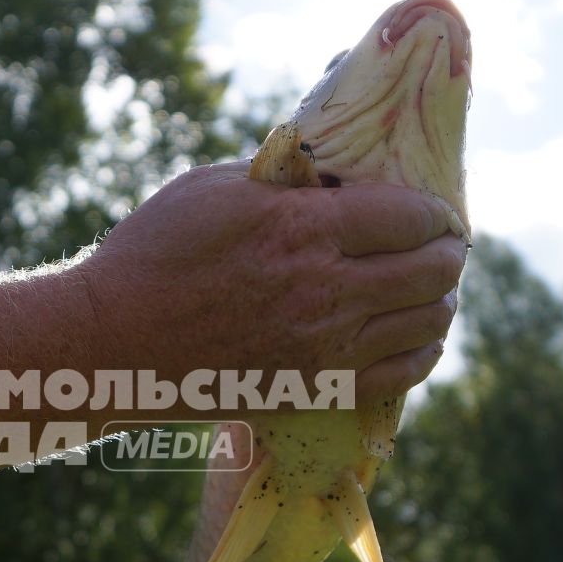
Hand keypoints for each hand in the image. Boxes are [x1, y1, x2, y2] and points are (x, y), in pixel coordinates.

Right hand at [77, 163, 465, 406]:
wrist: (113, 344)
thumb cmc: (153, 253)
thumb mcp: (213, 187)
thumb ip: (284, 176)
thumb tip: (334, 172)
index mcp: (302, 228)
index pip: (411, 215)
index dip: (435, 210)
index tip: (435, 211)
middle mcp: (325, 289)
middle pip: (434, 269)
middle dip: (449, 252)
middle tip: (444, 245)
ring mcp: (325, 345)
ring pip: (427, 322)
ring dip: (441, 300)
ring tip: (433, 289)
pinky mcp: (316, 389)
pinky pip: (402, 374)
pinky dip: (422, 351)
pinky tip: (418, 337)